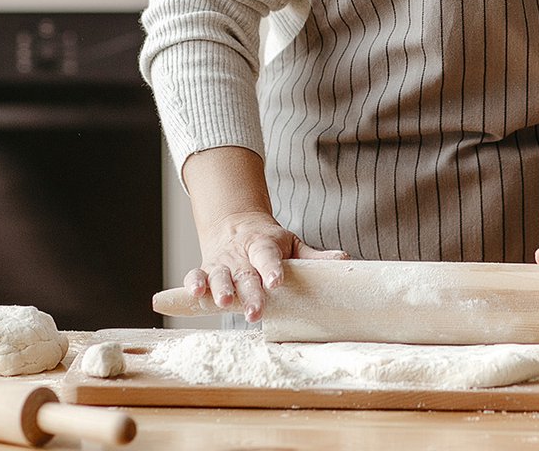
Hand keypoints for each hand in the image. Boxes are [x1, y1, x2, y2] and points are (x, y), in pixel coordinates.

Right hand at [182, 210, 346, 322]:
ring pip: (219, 275)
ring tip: (223, 303)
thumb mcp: (292, 244)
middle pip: (245, 274)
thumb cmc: (270, 243)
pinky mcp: (206, 270)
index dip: (272, 269)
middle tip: (254, 312)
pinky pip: (196, 275)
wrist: (236, 226)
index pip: (268, 256)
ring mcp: (222, 263)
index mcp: (264, 245)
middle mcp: (241, 255)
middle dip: (248, 293)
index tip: (277, 282)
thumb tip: (345, 260)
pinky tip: (195, 294)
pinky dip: (193, 284)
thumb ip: (314, 256)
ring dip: (220, 289)